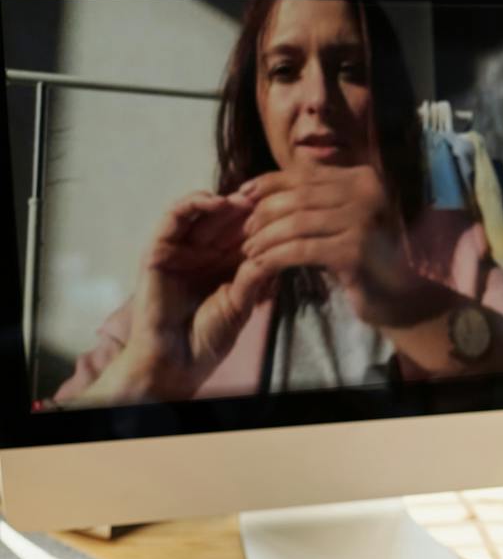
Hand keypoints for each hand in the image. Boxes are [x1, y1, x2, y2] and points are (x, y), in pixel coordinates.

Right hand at [119, 189, 267, 400]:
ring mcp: (180, 249)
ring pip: (202, 213)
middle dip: (248, 207)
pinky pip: (174, 218)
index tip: (287, 210)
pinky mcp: (158, 249)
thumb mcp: (240, 303)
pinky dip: (193, 204)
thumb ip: (256, 276)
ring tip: (247, 201)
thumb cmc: (207, 339)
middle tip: (268, 197)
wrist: (176, 361)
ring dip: (224, 202)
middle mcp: (202, 253)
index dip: (263, 220)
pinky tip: (217, 202)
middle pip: (226, 219)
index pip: (244, 234)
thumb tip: (282, 248)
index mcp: (223, 265)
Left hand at [241, 165, 408, 324]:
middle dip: (264, 214)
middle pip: (299, 197)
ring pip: (297, 223)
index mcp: (362, 178)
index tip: (242, 196)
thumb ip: (314, 202)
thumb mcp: (339, 222)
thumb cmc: (366, 259)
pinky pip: (303, 250)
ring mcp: (364, 220)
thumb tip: (257, 189)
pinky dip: (277, 256)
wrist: (403, 297)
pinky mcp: (356, 251)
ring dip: (266, 237)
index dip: (268, 183)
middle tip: (245, 232)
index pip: (304, 174)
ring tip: (250, 251)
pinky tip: (262, 265)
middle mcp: (367, 192)